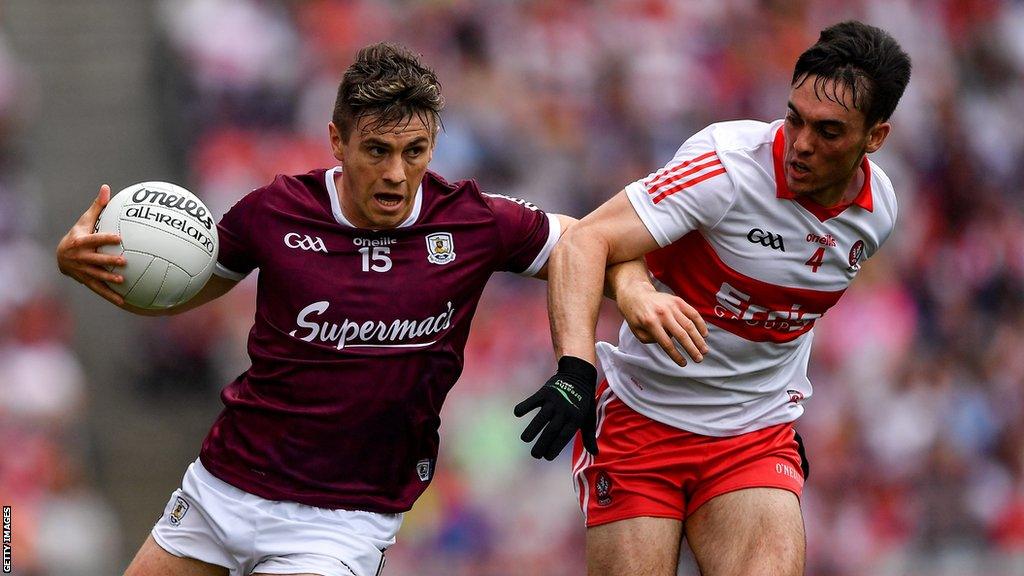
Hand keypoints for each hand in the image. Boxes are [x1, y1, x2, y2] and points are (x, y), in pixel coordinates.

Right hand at [56, 184, 126, 305]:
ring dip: (108, 279)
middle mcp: (79, 257)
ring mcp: (82, 271)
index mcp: (80, 241)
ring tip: (122, 281)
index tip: (119, 238)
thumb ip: (98, 207)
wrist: (61, 256)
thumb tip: (107, 188)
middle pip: (95, 259)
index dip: (105, 239)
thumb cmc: (78, 234)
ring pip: (96, 275)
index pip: (94, 240)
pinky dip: (110, 295)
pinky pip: (99, 289)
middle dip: (108, 261)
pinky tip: (123, 301)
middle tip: (124, 261)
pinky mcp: (86, 281)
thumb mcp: (85, 221)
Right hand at [514, 356, 597, 459]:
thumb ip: (589, 436)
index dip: (555, 448)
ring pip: (542, 417)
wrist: (579, 374)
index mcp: (576, 418)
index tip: (547, 457)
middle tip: (534, 455)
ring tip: (525, 439)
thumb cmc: (583, 400)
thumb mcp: (589, 418)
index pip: (563, 437)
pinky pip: (534, 400)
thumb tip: (595, 453)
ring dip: (532, 428)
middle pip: (551, 430)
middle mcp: (565, 410)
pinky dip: (525, 406)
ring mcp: (554, 401)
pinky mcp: (545, 392)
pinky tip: (517, 413)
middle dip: (542, 444)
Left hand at [618, 282, 707, 366]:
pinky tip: (704, 334)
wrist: (636, 294)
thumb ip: (651, 340)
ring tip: (704, 350)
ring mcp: (671, 306)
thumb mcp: (637, 331)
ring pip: (689, 325)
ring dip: (698, 339)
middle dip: (692, 349)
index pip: (666, 343)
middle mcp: (662, 314)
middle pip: (681, 335)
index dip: (676, 355)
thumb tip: (670, 342)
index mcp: (650, 323)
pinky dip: (700, 324)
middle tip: (699, 359)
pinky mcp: (678, 301)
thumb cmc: (636, 316)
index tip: (684, 364)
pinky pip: (692, 313)